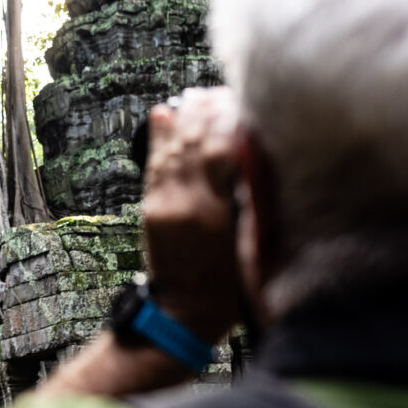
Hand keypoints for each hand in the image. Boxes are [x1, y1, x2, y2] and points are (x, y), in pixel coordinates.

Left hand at [142, 87, 242, 343]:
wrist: (184, 315)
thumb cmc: (230, 287)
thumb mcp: (253, 244)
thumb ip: (254, 199)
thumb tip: (257, 154)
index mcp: (217, 212)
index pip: (224, 150)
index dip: (234, 121)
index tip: (247, 103)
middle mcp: (187, 202)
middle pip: (199, 144)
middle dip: (211, 113)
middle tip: (225, 92)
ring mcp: (164, 203)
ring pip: (176, 149)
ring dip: (187, 119)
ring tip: (199, 96)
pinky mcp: (150, 207)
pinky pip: (155, 163)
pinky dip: (160, 136)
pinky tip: (164, 113)